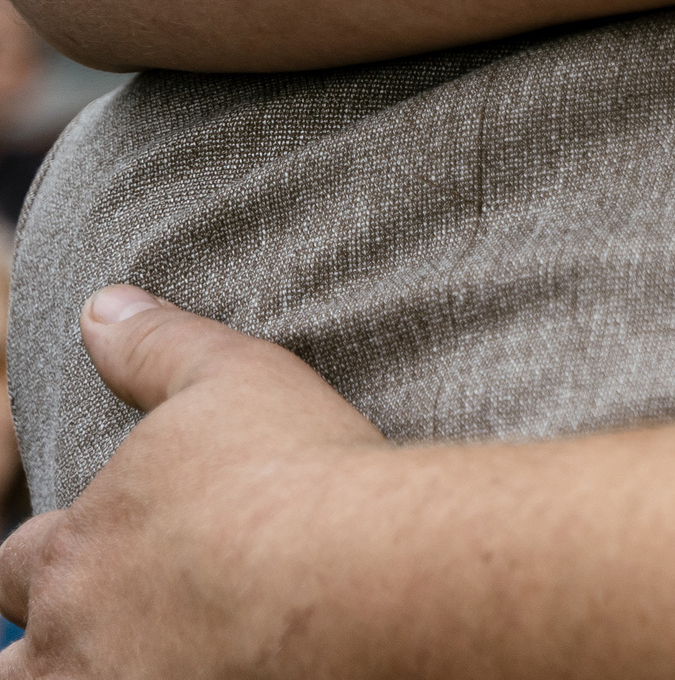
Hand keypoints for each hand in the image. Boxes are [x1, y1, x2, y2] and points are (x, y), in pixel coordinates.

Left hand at [0, 289, 387, 679]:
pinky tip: (230, 670)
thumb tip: (101, 309)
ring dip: (94, 676)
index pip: (17, 560)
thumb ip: (157, 346)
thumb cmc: (295, 472)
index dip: (50, 555)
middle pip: (23, 660)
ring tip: (157, 662)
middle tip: (113, 624)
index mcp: (81, 549)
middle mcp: (79, 638)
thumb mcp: (232, 378)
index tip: (93, 549)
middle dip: (54, 641)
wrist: (364, 578)